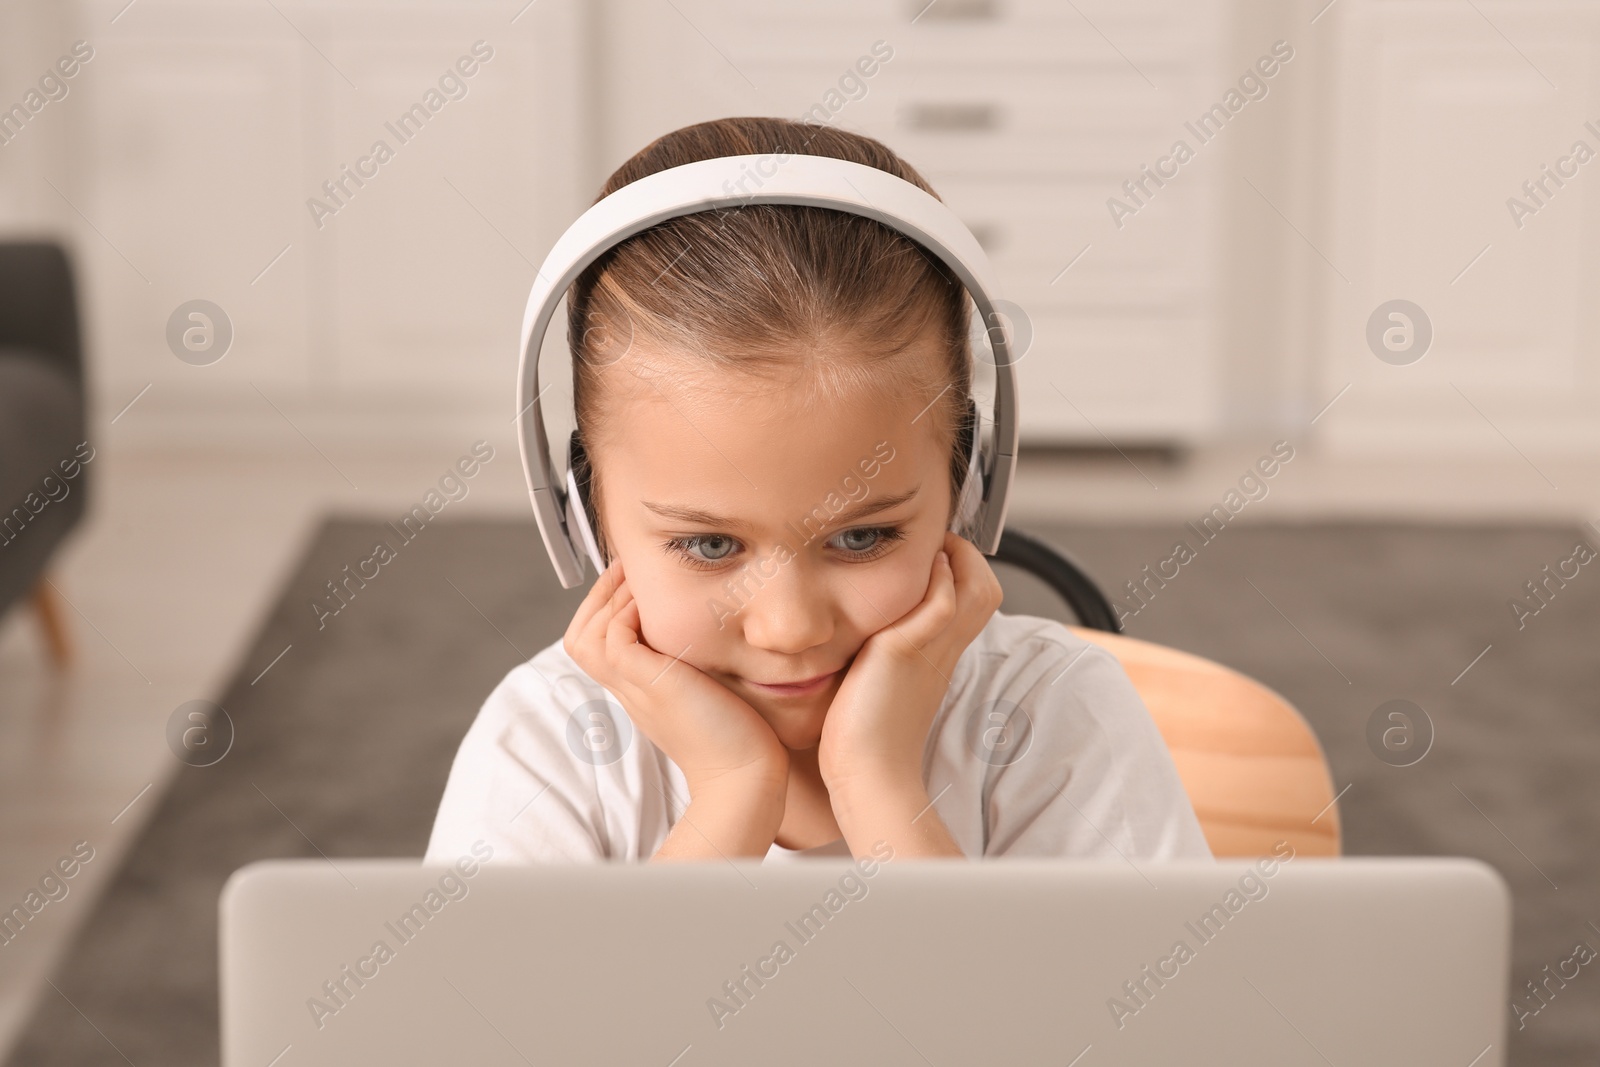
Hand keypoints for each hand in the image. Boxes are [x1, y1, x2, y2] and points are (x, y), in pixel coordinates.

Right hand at [564, 560, 789, 799]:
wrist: (745, 777)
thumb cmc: (739, 736)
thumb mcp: (706, 689)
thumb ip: (693, 663)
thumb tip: (707, 625)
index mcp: (637, 690)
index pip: (594, 643)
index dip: (604, 608)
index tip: (632, 580)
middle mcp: (629, 690)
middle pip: (579, 638)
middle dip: (599, 596)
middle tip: (627, 568)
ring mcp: (636, 690)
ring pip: (587, 637)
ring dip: (611, 600)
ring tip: (639, 579)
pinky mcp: (653, 685)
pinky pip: (615, 639)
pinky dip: (626, 614)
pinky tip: (655, 605)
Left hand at [818, 531, 1002, 790]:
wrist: (866, 775)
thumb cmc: (861, 740)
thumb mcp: (877, 684)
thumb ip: (879, 656)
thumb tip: (859, 637)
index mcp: (937, 657)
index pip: (970, 602)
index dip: (960, 572)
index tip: (933, 557)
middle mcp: (942, 650)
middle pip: (985, 589)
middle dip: (966, 556)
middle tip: (935, 545)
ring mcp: (930, 649)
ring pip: (977, 587)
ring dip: (958, 557)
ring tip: (930, 550)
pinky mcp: (906, 649)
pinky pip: (945, 600)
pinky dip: (940, 577)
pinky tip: (919, 570)